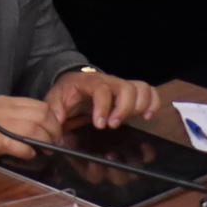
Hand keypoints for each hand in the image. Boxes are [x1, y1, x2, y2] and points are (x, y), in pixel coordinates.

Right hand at [0, 97, 57, 165]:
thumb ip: (15, 118)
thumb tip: (41, 129)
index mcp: (6, 102)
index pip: (41, 105)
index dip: (53, 120)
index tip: (54, 133)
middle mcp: (5, 109)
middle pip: (43, 115)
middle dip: (54, 131)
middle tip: (53, 144)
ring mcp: (0, 123)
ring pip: (36, 128)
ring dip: (45, 142)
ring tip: (43, 151)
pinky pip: (22, 144)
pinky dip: (29, 152)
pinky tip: (27, 155)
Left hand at [44, 68, 159, 130]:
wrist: (74, 82)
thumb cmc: (67, 92)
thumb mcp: (55, 98)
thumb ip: (54, 109)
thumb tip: (58, 120)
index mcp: (89, 82)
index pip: (101, 90)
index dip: (103, 108)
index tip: (100, 125)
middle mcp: (109, 81)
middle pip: (127, 88)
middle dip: (124, 109)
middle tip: (114, 125)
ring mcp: (121, 84)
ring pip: (141, 89)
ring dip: (139, 106)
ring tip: (130, 120)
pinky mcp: (131, 90)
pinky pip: (149, 91)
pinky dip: (152, 103)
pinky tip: (146, 117)